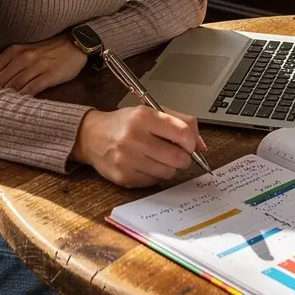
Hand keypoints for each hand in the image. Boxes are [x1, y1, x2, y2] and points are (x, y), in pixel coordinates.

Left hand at [0, 34, 86, 95]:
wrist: (75, 42)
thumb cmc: (49, 49)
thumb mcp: (26, 49)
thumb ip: (10, 63)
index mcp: (14, 51)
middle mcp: (23, 57)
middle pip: (1, 80)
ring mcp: (37, 66)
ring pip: (15, 85)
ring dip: (5, 98)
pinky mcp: (50, 75)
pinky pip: (32, 89)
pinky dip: (23, 98)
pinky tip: (18, 107)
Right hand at [72, 105, 206, 187]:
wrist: (91, 136)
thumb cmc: (125, 123)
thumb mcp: (151, 112)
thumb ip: (181, 122)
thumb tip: (202, 146)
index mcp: (143, 116)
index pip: (182, 132)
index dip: (192, 141)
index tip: (189, 144)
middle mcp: (134, 137)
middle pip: (178, 157)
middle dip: (183, 158)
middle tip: (177, 154)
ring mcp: (127, 159)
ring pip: (168, 173)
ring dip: (169, 167)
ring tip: (159, 157)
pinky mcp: (123, 177)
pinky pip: (153, 182)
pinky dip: (154, 175)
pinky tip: (145, 164)